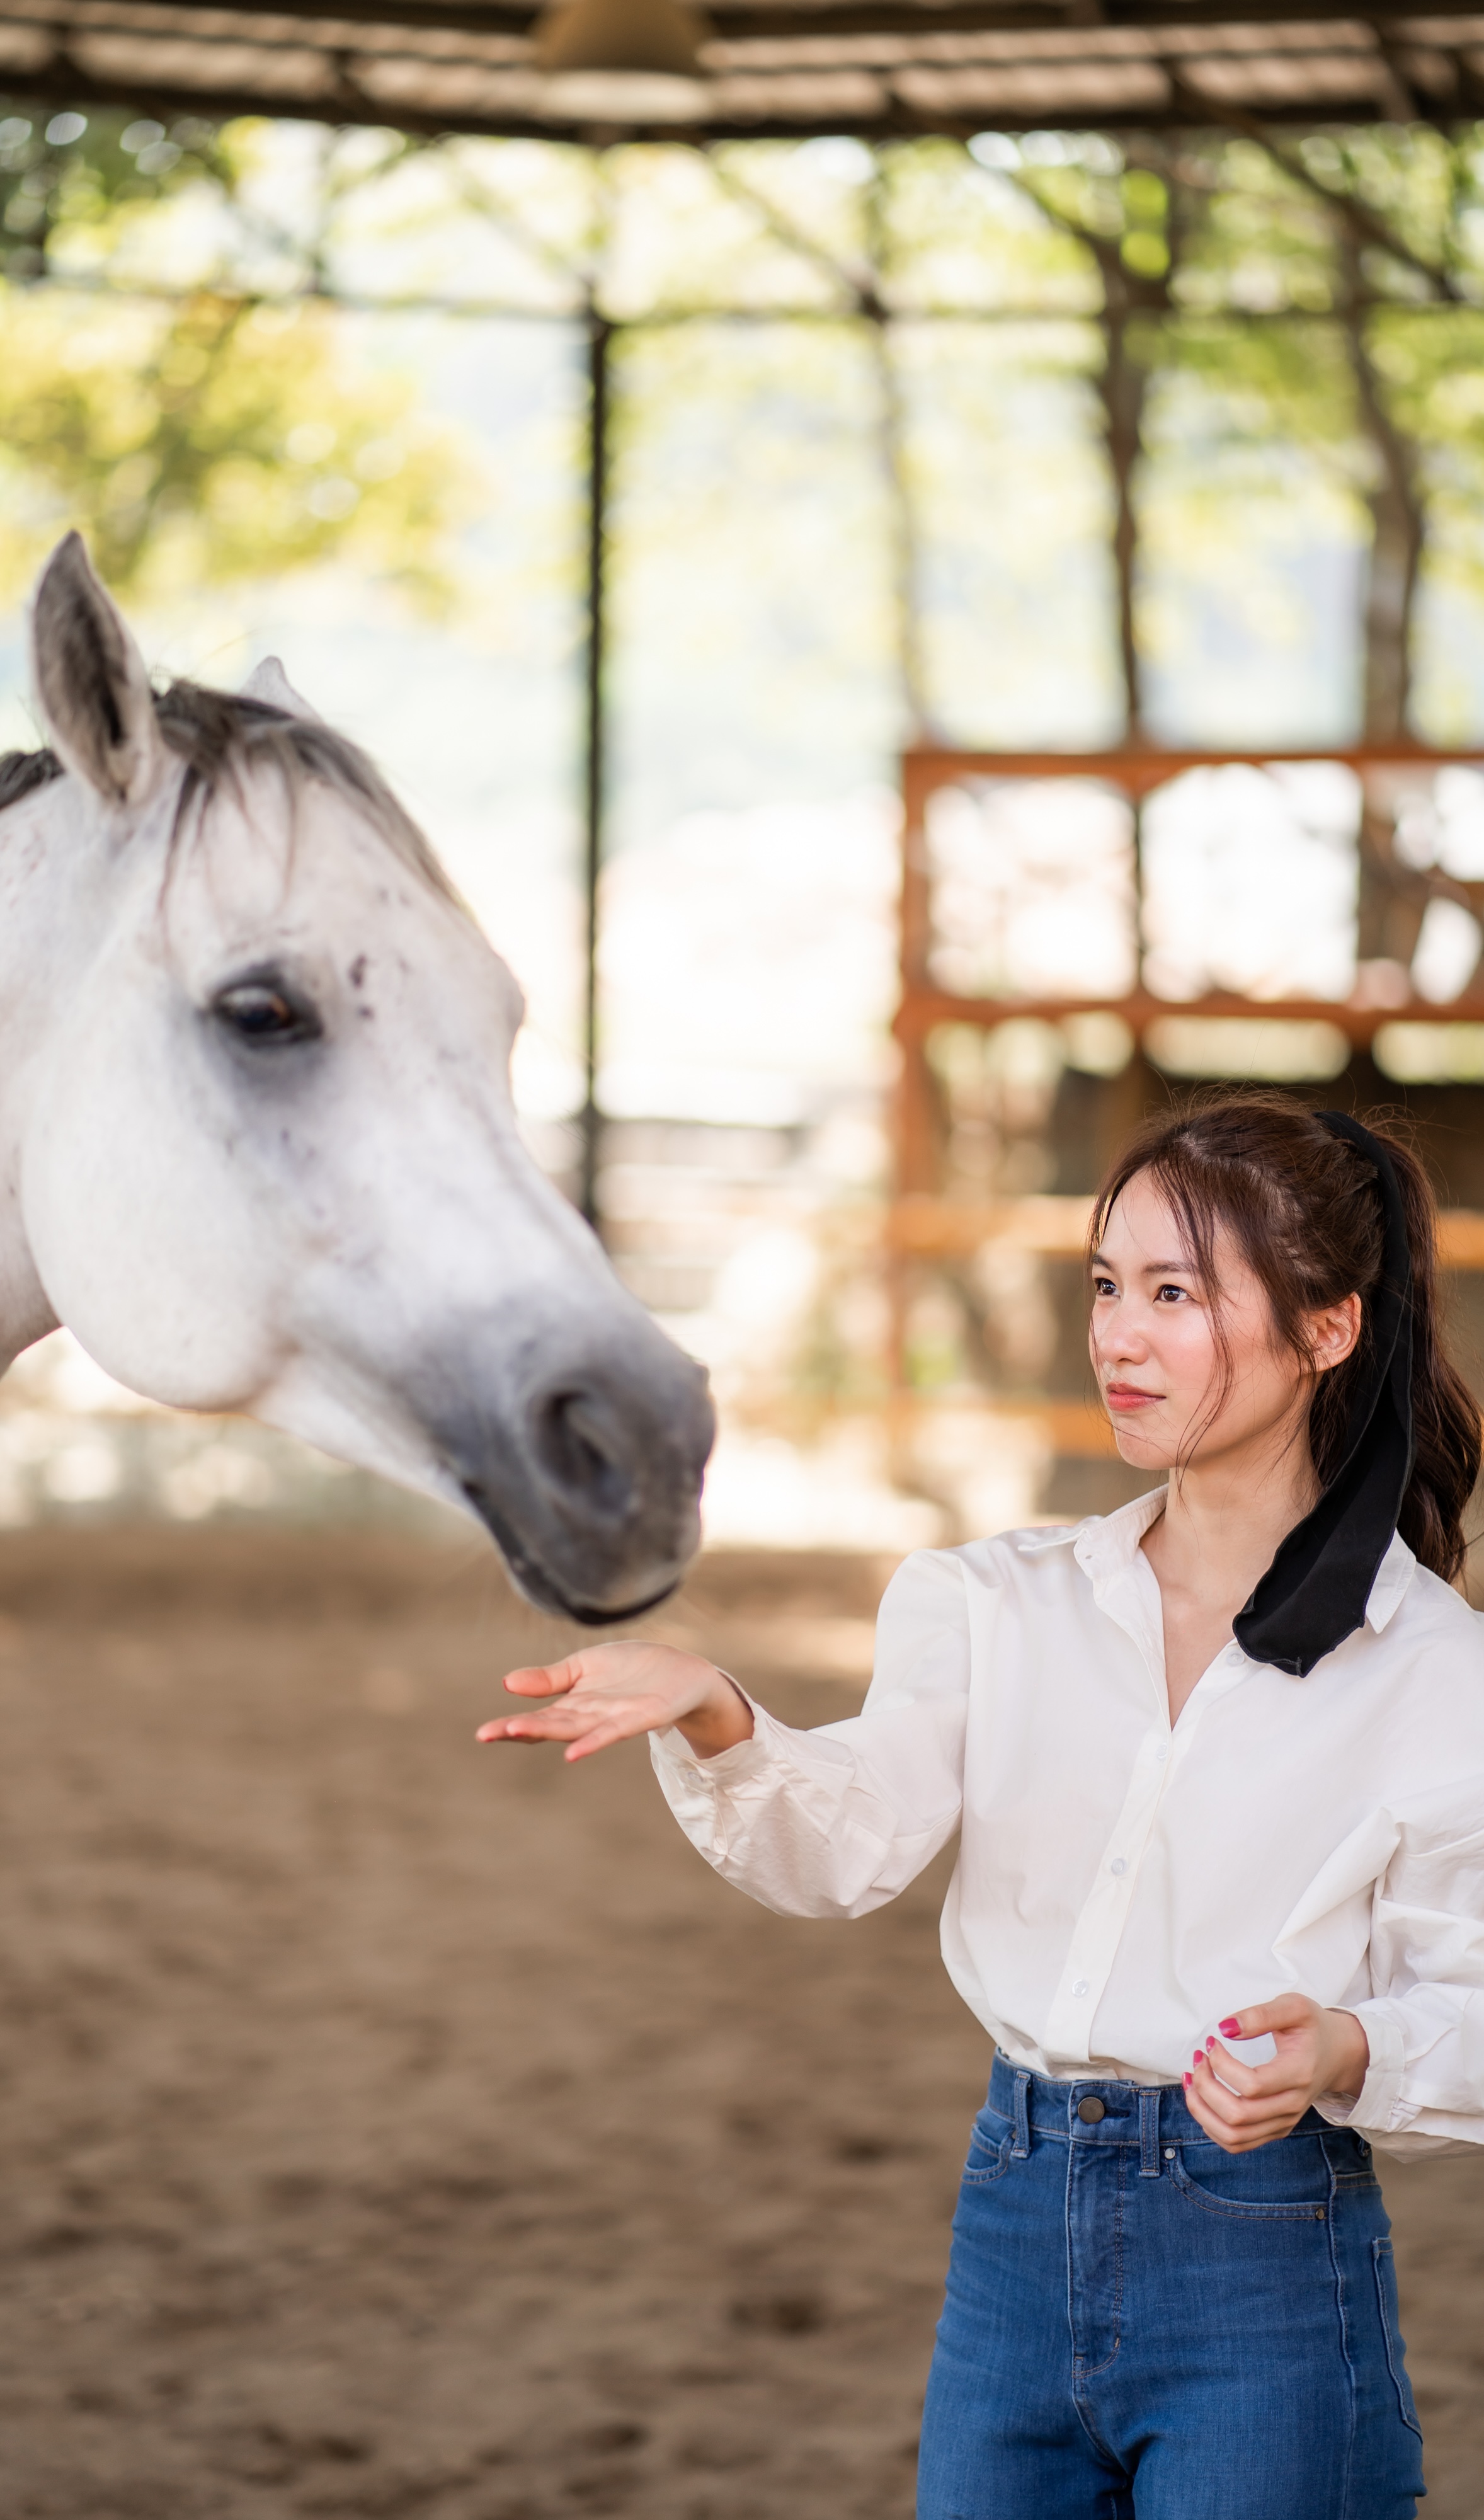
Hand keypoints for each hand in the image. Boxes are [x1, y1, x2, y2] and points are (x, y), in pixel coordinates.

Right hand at [475, 1639, 753, 1764]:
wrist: (681, 1670)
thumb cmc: (631, 1670)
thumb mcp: (584, 1667)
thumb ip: (550, 1679)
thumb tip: (507, 1682)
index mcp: (574, 1706)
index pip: (538, 1719)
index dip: (510, 1725)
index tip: (483, 1732)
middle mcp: (591, 1718)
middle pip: (550, 1726)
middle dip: (519, 1729)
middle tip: (486, 1733)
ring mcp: (614, 1719)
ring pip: (576, 1729)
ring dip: (547, 1732)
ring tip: (515, 1730)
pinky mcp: (642, 1716)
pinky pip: (615, 1731)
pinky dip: (593, 1741)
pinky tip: (573, 1752)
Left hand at [1185, 1996, 1369, 2152]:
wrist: (1337, 2054)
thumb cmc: (1312, 2027)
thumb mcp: (1293, 2007)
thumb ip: (1261, 2015)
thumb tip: (1225, 2028)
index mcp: (1299, 2075)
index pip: (1252, 2085)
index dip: (1222, 2064)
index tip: (1212, 2041)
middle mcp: (1292, 2106)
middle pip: (1238, 2115)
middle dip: (1206, 2086)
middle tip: (1199, 2058)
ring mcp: (1284, 2122)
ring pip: (1233, 2136)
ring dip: (1202, 2110)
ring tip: (1193, 2079)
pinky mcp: (1275, 2130)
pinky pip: (1236, 2143)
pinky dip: (1211, 2125)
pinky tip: (1202, 2098)